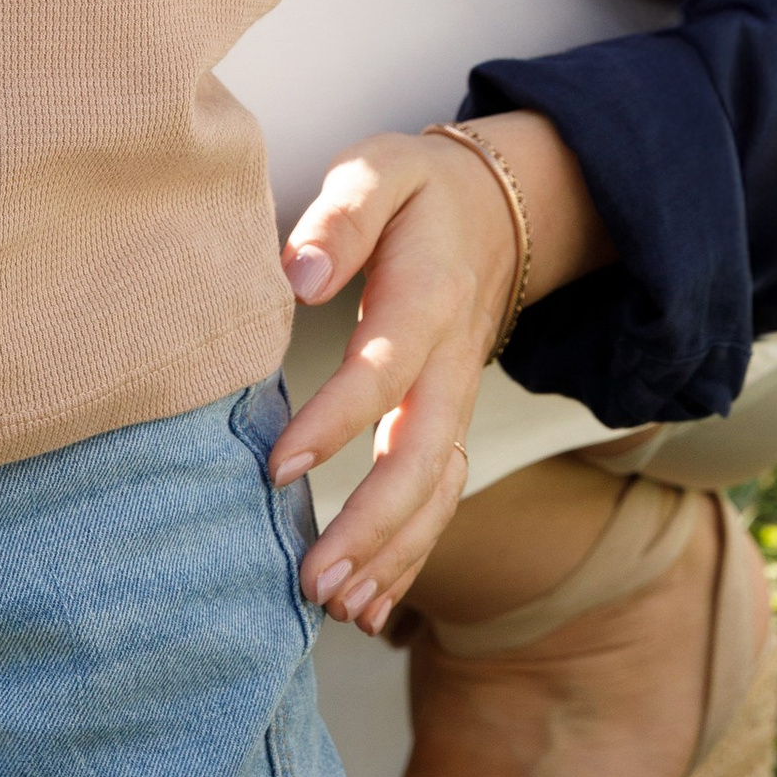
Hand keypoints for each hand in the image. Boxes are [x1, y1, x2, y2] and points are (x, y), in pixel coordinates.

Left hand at [267, 120, 583, 627]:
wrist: (501, 208)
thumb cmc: (419, 192)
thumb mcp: (379, 170)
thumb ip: (342, 217)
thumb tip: (301, 274)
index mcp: (427, 299)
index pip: (382, 371)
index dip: (333, 423)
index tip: (275, 467)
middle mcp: (451, 363)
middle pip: (423, 457)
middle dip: (372, 526)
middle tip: (313, 579)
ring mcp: (458, 400)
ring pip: (439, 492)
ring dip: (393, 556)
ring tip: (336, 607)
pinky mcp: (452, 423)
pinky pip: (441, 499)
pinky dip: (411, 556)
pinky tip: (371, 604)